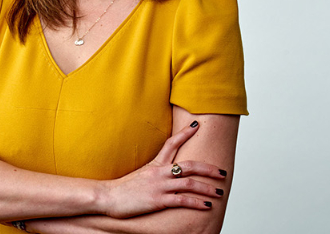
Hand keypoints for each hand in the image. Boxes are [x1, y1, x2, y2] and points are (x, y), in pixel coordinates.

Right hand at [100, 121, 226, 218]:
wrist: (107, 196)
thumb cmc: (122, 188)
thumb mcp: (139, 174)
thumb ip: (152, 173)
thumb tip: (163, 174)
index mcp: (154, 164)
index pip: (172, 143)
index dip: (185, 133)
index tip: (197, 125)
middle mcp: (159, 172)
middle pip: (189, 164)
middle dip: (208, 168)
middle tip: (223, 172)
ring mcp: (160, 186)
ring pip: (190, 183)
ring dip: (207, 187)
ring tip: (220, 192)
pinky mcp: (158, 200)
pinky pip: (182, 200)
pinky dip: (197, 202)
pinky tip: (207, 205)